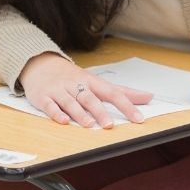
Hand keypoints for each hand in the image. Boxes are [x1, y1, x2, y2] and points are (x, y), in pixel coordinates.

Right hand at [19, 53, 151, 128]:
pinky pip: (50, 105)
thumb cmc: (73, 77)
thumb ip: (123, 91)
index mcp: (92, 82)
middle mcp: (77, 85)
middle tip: (110, 125)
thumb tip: (148, 97)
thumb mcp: (98, 82)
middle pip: (90, 98)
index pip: (112, 93)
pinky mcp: (44, 97)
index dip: (126, 105)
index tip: (138, 118)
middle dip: (100, 111)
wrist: (41, 65)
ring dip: (80, 114)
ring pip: (71, 102)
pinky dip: (56, 113)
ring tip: (89, 125)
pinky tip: (63, 121)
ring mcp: (60, 91)